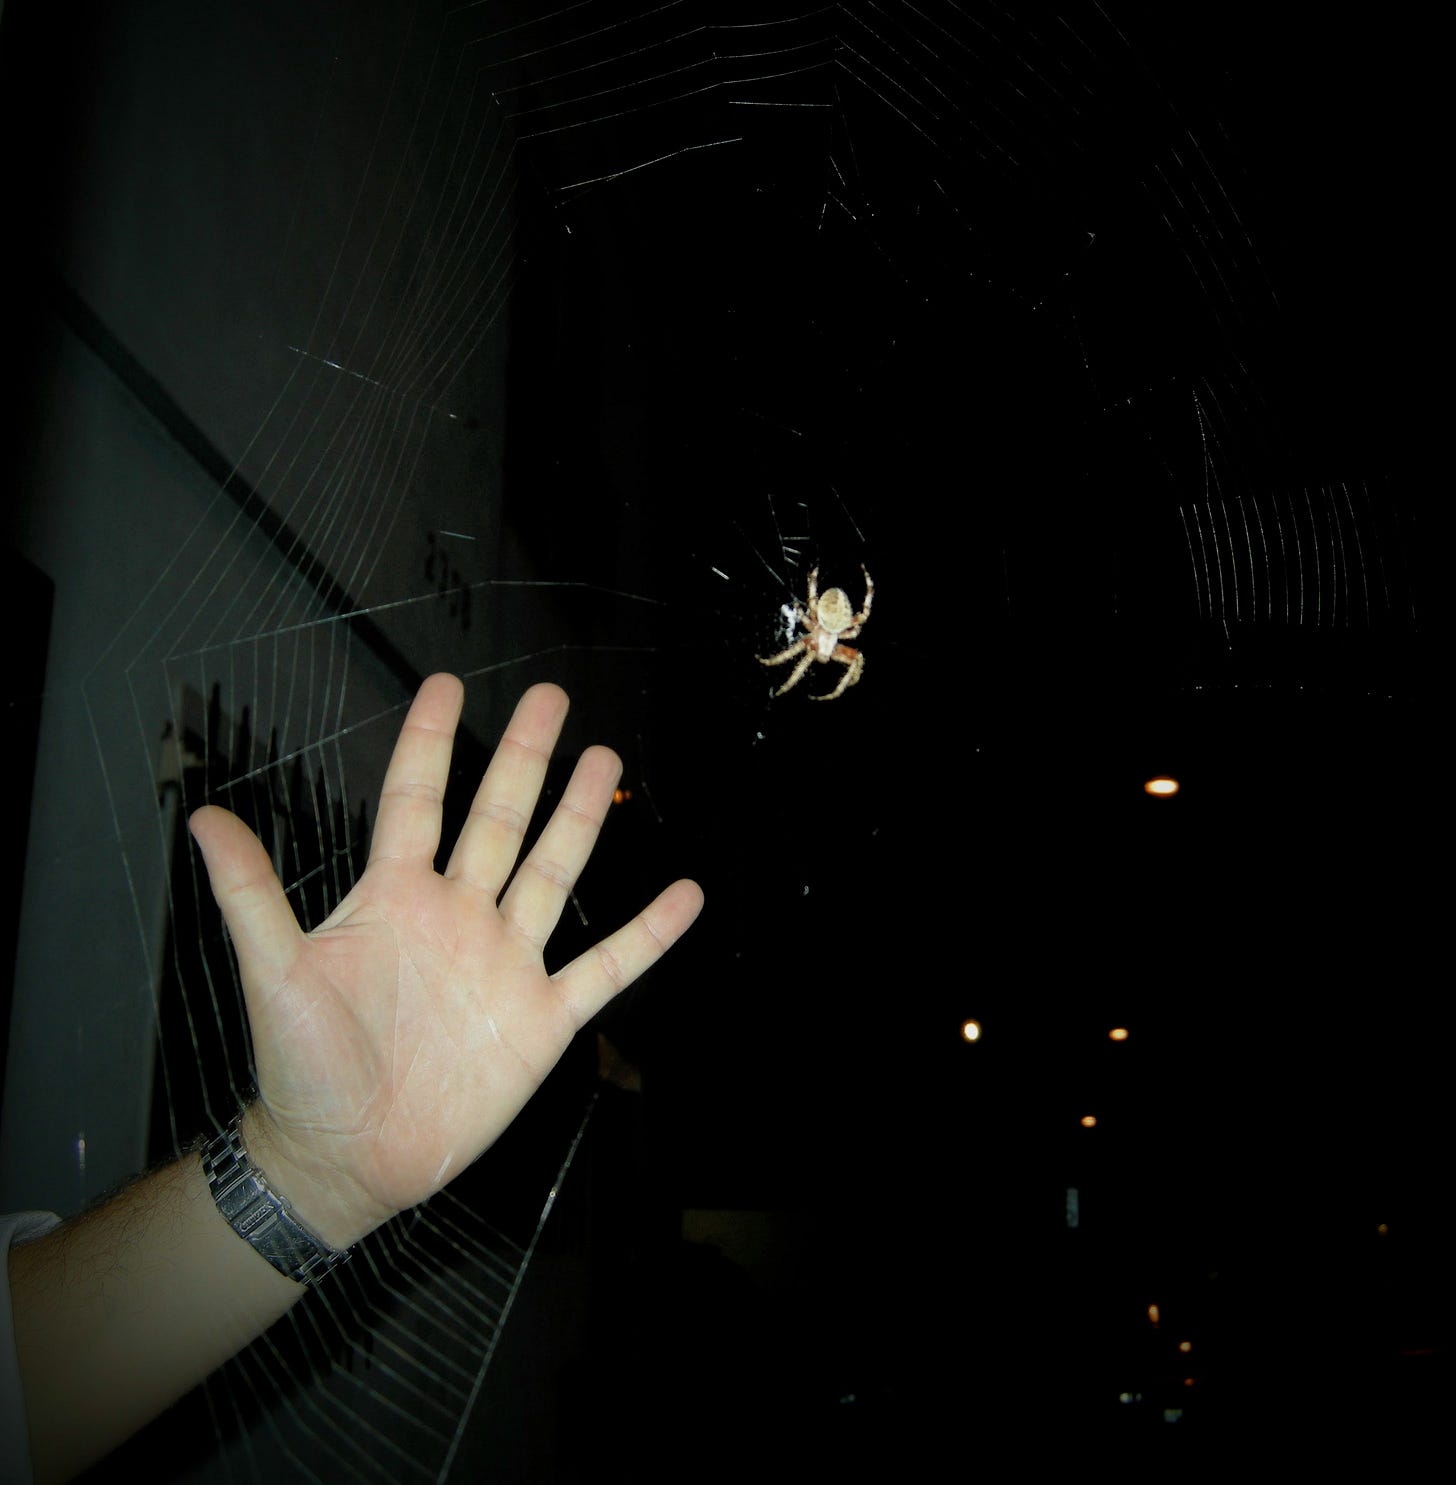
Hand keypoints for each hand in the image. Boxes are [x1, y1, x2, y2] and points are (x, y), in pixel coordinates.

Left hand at [188, 676, 702, 1248]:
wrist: (349, 1160)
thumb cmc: (302, 1068)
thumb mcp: (275, 975)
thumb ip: (251, 894)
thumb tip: (201, 815)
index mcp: (395, 898)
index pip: (417, 802)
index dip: (431, 744)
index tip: (448, 685)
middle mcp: (458, 915)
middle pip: (499, 820)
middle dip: (526, 759)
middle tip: (551, 698)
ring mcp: (505, 963)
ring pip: (553, 874)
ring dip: (581, 819)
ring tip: (605, 761)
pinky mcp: (543, 1018)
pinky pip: (606, 967)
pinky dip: (647, 935)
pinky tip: (685, 895)